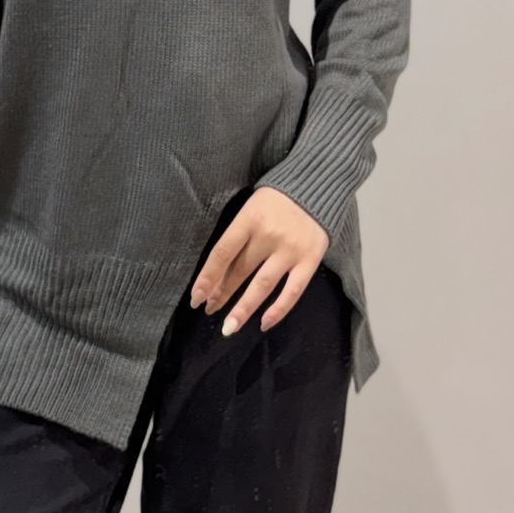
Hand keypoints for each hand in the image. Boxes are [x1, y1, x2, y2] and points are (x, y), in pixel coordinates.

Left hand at [189, 186, 329, 335]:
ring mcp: (290, 250)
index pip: (222, 252)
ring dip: (244, 308)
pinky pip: (292, 291)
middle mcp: (268, 235)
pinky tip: (263, 323)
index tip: (196, 297)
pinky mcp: (310, 260)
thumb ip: (238, 236)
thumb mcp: (251, 208)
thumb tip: (218, 273)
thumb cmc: (275, 199)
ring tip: (229, 327)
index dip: (208, 277)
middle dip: (222, 293)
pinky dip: (278, 310)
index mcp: (249, 218)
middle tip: (209, 310)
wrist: (317, 185)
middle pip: (240, 270)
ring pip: (262, 285)